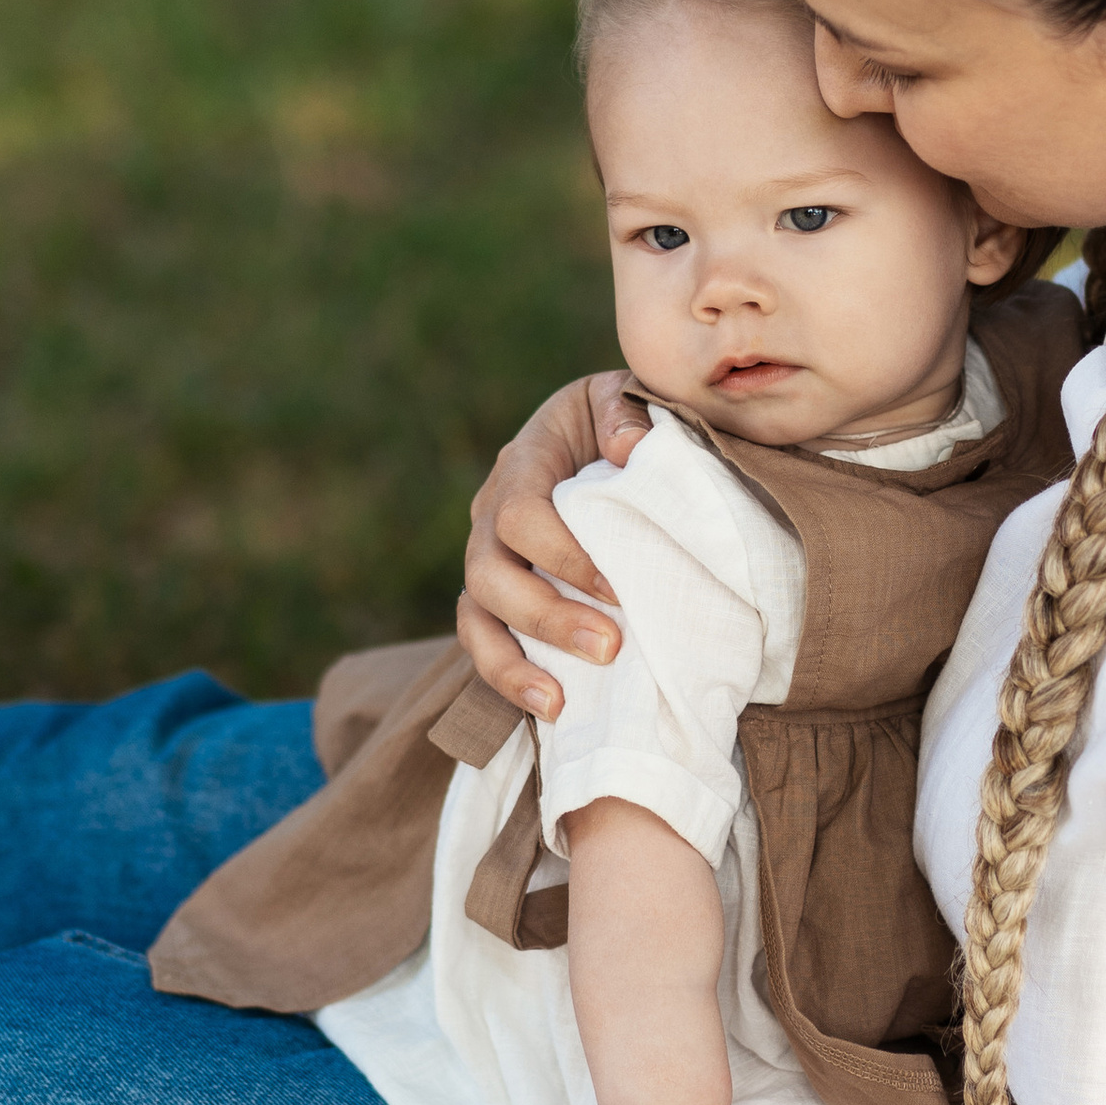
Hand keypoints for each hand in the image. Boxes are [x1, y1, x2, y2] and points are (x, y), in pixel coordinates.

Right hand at [455, 372, 650, 718]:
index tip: (615, 585)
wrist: (605, 441)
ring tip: (560, 701)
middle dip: (545, 617)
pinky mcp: (499, 601)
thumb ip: (626, 413)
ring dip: (515, 663)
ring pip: (476, 619)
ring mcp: (489, 562)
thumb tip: (629, 450)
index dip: (561, 554)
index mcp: (522, 464)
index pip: (520, 514)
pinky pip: (485, 644)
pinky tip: (553, 709)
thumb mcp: (625, 395)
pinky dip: (510, 680)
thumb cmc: (623, 421)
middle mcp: (490, 517)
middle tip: (610, 647)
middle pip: (489, 575)